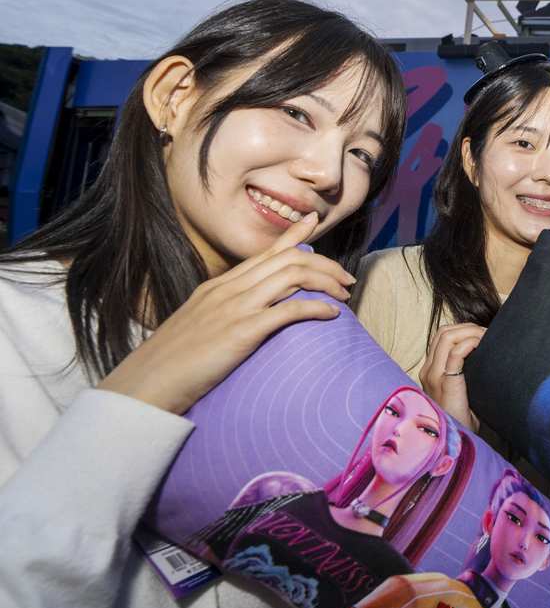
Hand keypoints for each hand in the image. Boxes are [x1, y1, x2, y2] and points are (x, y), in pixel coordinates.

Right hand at [98, 214, 353, 414]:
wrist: (146, 384)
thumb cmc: (172, 363)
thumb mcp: (198, 325)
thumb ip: (223, 312)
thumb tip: (250, 313)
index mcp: (218, 286)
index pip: (265, 252)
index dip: (294, 236)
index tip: (315, 223)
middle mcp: (228, 289)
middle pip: (288, 260)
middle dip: (325, 265)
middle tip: (346, 279)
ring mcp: (235, 308)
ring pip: (293, 276)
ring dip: (326, 282)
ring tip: (344, 295)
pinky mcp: (242, 332)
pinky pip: (289, 309)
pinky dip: (316, 308)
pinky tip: (331, 315)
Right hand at [419, 323, 485, 432]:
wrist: (457, 442)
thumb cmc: (464, 418)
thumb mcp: (462, 391)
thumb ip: (466, 373)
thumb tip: (488, 355)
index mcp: (430, 371)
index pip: (442, 337)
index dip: (463, 330)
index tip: (483, 335)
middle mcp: (428, 371)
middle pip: (443, 332)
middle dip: (468, 327)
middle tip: (488, 334)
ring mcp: (434, 377)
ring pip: (447, 336)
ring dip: (471, 331)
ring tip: (487, 338)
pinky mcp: (446, 384)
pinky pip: (456, 353)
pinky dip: (470, 342)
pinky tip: (482, 346)